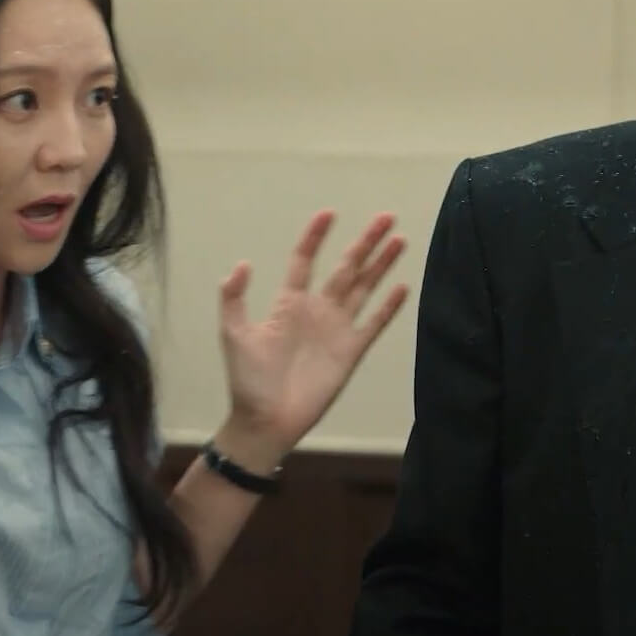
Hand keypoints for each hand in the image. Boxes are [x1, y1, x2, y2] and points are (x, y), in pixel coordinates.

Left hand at [215, 210, 409, 465]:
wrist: (266, 421)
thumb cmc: (247, 380)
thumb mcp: (233, 335)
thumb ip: (233, 299)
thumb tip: (242, 264)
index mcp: (288, 303)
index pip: (305, 260)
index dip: (316, 237)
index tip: (329, 214)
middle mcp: (317, 310)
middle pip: (346, 267)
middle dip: (366, 242)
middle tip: (386, 217)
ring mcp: (337, 329)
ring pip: (364, 288)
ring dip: (382, 265)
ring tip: (399, 240)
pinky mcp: (351, 352)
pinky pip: (374, 323)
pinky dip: (389, 306)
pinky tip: (403, 286)